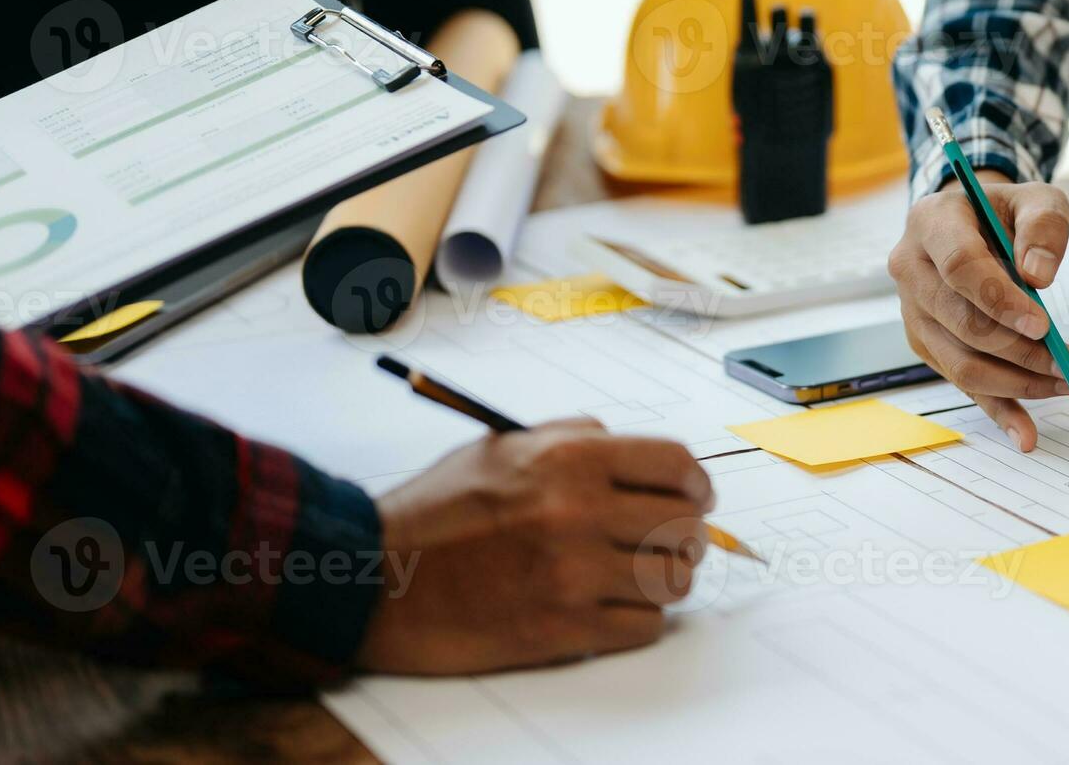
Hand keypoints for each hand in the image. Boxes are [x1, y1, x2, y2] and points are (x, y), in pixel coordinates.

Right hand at [357, 420, 714, 673]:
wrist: (373, 580)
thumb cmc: (434, 514)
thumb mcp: (500, 446)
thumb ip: (573, 437)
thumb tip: (632, 451)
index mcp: (568, 459)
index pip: (675, 465)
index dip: (695, 483)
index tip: (694, 497)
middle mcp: (578, 512)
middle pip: (685, 525)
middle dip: (684, 534)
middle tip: (668, 541)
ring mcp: (574, 575)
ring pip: (673, 580)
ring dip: (663, 579)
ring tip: (639, 576)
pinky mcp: (564, 630)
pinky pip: (645, 626)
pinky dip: (638, 619)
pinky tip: (611, 607)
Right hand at [889, 172, 1068, 451]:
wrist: (971, 223)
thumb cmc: (1005, 213)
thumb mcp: (1037, 198)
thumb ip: (1043, 225)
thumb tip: (1038, 276)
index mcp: (931, 223)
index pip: (960, 267)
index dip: (1000, 300)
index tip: (1044, 325)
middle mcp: (910, 268)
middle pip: (962, 323)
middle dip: (1021, 351)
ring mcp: (913, 310)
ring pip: (960, 361)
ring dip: (1017, 382)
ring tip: (1066, 384)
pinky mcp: (926, 342)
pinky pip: (962, 382)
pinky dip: (998, 408)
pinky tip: (1025, 432)